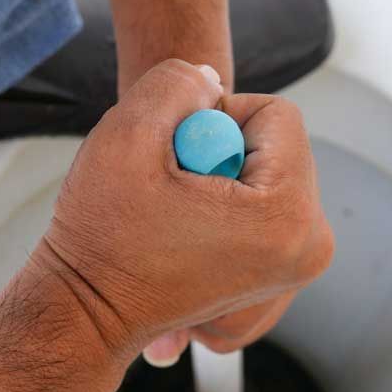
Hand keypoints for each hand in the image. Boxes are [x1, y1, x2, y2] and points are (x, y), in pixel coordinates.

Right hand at [35, 59, 333, 364]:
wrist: (84, 312)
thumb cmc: (101, 239)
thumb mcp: (125, 132)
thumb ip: (177, 81)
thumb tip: (211, 79)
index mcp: (286, 216)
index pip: (275, 115)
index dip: (214, 117)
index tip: (175, 154)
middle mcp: (307, 249)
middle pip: (275, 150)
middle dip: (218, 155)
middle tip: (171, 192)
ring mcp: (296, 271)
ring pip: (265, 181)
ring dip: (218, 185)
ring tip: (173, 220)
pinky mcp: (278, 284)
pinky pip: (261, 216)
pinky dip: (222, 217)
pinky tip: (183, 241)